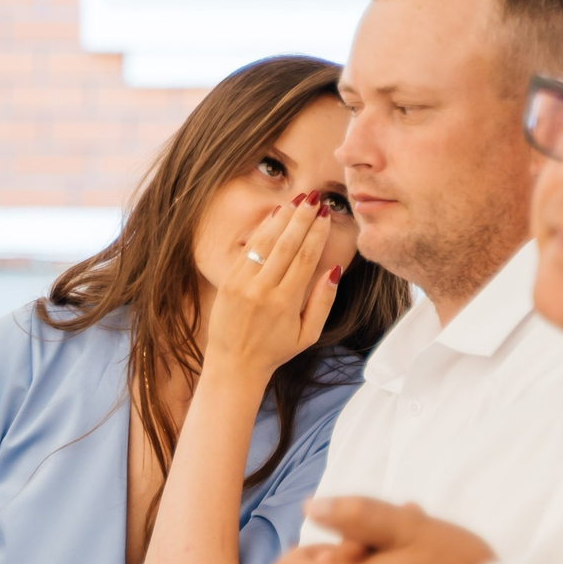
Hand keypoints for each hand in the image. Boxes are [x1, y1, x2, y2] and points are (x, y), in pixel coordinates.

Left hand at [204, 199, 343, 386]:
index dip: (316, 232)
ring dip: (282, 218)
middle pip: (287, 244)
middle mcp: (262, 289)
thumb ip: (323, 302)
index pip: (305, 257)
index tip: (325, 215)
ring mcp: (242, 283)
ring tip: (296, 201)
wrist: (233, 364)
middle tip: (314, 199)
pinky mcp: (227, 281)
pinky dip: (262, 231)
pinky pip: (248, 250)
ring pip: (265, 242)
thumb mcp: (308, 334)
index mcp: (285, 302)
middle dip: (302, 218)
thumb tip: (334, 270)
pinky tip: (274, 217)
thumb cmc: (275, 351)